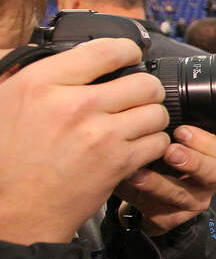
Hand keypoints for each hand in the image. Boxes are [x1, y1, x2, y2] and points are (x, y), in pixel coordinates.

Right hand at [0, 38, 169, 243]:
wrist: (15, 210)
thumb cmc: (7, 158)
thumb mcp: (7, 101)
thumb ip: (38, 73)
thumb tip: (67, 51)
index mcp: (42, 83)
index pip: (105, 49)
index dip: (127, 50)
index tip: (131, 56)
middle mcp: (74, 104)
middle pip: (143, 82)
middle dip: (145, 90)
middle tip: (137, 99)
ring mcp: (100, 134)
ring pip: (156, 111)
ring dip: (151, 118)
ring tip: (136, 125)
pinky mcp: (118, 162)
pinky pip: (158, 141)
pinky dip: (152, 145)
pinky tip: (136, 148)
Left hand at [114, 125, 215, 235]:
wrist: (142, 193)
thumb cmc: (159, 160)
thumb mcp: (170, 140)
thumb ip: (170, 129)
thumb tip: (154, 110)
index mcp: (213, 159)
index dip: (206, 141)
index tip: (181, 131)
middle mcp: (207, 182)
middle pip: (213, 174)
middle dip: (192, 162)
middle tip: (170, 152)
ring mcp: (190, 203)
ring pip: (181, 195)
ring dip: (159, 183)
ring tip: (138, 172)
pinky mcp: (169, 219)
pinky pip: (157, 211)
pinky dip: (138, 197)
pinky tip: (125, 185)